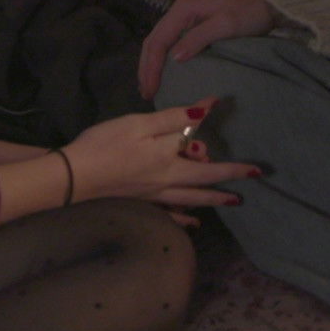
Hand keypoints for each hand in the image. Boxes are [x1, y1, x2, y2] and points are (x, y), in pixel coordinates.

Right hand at [61, 99, 255, 209]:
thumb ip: (176, 118)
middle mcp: (167, 183)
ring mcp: (153, 196)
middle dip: (229, 183)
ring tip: (231, 202)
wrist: (73, 176)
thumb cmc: (106, 145)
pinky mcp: (138, 203)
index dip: (234, 166)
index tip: (256, 168)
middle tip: (252, 184)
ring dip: (212, 200)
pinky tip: (192, 222)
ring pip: (190, 200)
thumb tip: (208, 107)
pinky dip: (184, 218)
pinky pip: (168, 213)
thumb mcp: (141, 124)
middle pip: (204, 184)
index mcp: (170, 162)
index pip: (209, 163)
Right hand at [137, 0, 275, 97]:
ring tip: (149, 86)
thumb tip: (173, 58)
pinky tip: (162, 72)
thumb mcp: (225, 26)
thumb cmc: (247, 14)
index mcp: (183, 9)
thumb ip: (198, 39)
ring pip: (159, 41)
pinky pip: (169, 42)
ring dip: (151, 64)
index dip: (151, 66)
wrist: (265, 3)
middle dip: (146, 67)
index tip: (150, 89)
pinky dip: (161, 59)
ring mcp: (184, 16)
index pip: (158, 40)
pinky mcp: (190, 23)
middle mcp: (178, 10)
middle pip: (154, 40)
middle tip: (145, 92)